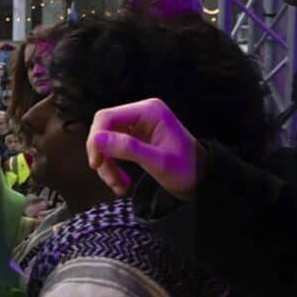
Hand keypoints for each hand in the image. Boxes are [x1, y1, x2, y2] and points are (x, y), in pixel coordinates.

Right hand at [86, 98, 204, 198]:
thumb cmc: (186, 169)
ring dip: (107, 165)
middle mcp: (141, 112)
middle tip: (110, 179)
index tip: (97, 164)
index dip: (96, 139)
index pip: (107, 117)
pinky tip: (122, 182)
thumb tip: (96, 140)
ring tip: (119, 185)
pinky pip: (112, 149)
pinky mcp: (134, 136)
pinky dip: (112, 167)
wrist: (200, 177)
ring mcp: (137, 123)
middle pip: (103, 129)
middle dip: (102, 156)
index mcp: (149, 111)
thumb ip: (128, 149)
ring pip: (104, 141)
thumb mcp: (158, 162)